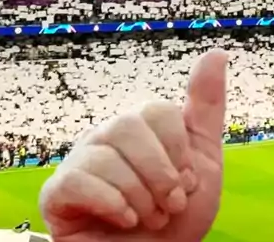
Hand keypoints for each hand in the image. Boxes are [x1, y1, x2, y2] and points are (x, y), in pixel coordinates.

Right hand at [38, 49, 228, 241]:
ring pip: (105, 155)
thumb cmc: (175, 217)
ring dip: (139, 196)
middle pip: (129, 126)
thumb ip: (207, 107)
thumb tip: (217, 53)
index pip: (158, 111)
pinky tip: (125, 220)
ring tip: (149, 218)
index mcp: (140, 127)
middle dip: (159, 173)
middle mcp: (106, 137)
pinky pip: (76, 181)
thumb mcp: (205, 160)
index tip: (187, 181)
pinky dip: (110, 203)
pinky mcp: (57, 195)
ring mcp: (79, 163)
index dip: (179, 150)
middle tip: (170, 205)